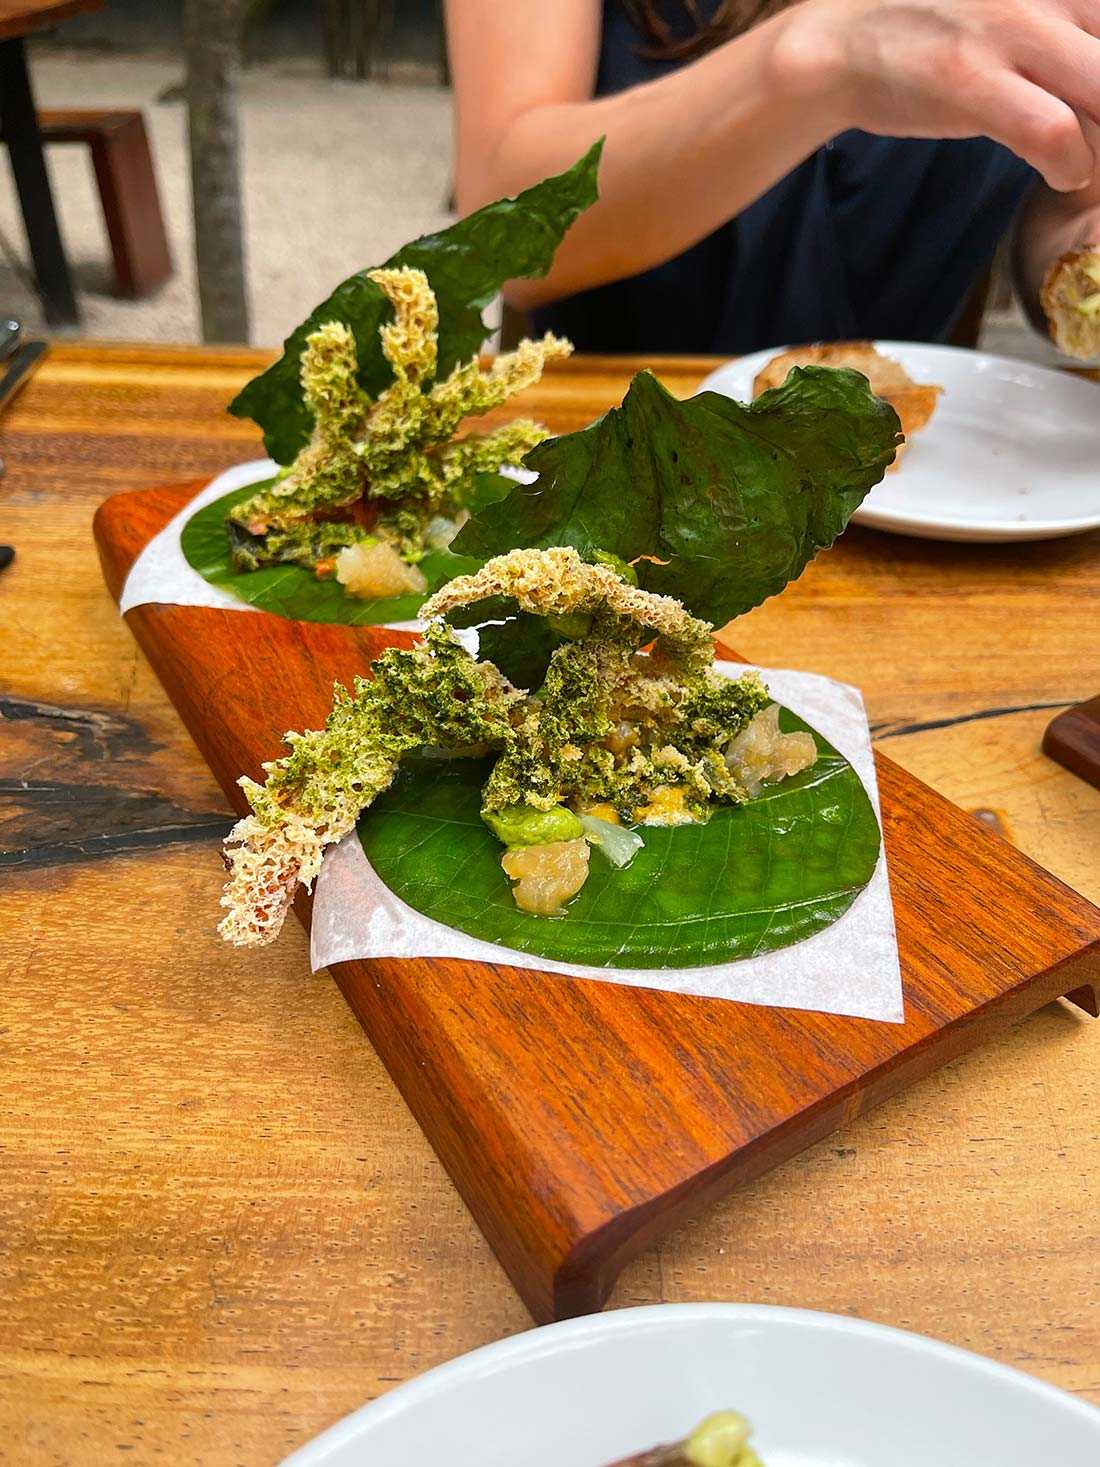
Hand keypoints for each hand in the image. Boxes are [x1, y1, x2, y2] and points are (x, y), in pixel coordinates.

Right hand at [776, 0, 1099, 190]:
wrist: (843, 43)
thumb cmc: (938, 33)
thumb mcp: (1019, 11)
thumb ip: (1067, 33)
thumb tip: (1097, 85)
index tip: (1096, 113)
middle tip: (1099, 147)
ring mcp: (1009, 30)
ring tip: (1086, 164)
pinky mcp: (970, 80)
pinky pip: (1052, 132)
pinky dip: (1070, 165)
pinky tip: (1062, 175)